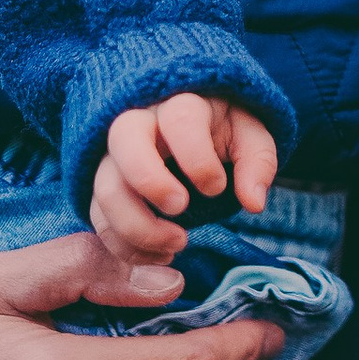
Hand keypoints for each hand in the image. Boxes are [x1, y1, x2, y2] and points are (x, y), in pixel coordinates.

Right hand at [93, 95, 278, 255]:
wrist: (194, 134)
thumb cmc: (223, 131)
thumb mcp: (250, 137)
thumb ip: (258, 162)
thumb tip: (253, 202)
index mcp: (181, 102)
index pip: (180, 117)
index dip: (197, 157)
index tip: (217, 187)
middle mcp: (140, 122)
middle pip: (124, 140)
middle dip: (151, 181)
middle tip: (182, 209)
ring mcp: (115, 155)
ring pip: (106, 186)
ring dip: (137, 225)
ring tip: (177, 245)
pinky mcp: (105, 187)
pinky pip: (100, 218)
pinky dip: (125, 246)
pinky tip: (159, 257)